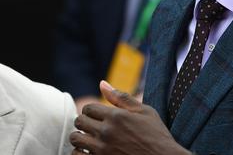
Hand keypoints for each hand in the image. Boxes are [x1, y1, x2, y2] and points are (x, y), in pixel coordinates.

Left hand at [70, 81, 189, 154]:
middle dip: (84, 123)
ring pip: (75, 139)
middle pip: (79, 122)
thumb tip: (102, 83)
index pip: (88, 108)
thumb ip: (121, 97)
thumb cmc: (157, 137)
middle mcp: (107, 132)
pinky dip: (80, 154)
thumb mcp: (145, 112)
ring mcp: (103, 150)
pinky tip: (90, 153)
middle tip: (92, 128)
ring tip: (89, 140)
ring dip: (80, 138)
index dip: (91, 112)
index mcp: (116, 116)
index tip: (97, 117)